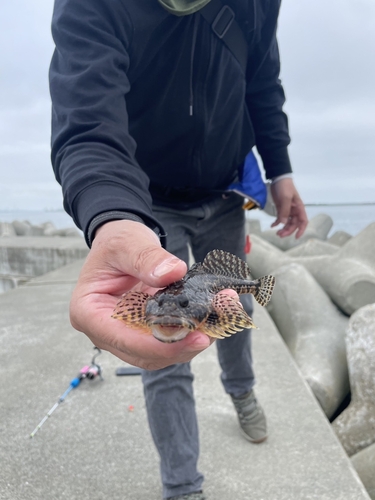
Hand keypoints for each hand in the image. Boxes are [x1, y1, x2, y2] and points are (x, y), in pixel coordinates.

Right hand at [70, 220, 219, 369]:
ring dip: (192, 340)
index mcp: (88, 312)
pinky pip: (170, 340)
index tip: (191, 337)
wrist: (123, 244)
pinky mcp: (147, 331)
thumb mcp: (127, 242)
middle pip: (145, 354)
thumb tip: (172, 272)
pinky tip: (213, 314)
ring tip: (220, 316)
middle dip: (182, 345)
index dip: (158, 345)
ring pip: (162, 353)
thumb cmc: (116, 242)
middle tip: (214, 329)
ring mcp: (127, 334)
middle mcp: (106, 331)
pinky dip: (193, 331)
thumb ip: (146, 258)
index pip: (122, 339)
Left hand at [270, 178, 307, 237]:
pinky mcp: (281, 209)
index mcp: (299, 208)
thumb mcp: (285, 198)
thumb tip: (284, 223)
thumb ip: (285, 211)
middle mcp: (295, 211)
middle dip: (288, 231)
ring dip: (283, 228)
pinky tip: (272, 225)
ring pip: (287, 223)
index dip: (301, 230)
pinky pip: (280, 218)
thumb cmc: (285, 187)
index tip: (296, 237)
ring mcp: (288, 210)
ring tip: (277, 233)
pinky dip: (277, 223)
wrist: (278, 179)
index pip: (303, 221)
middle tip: (280, 235)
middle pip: (294, 224)